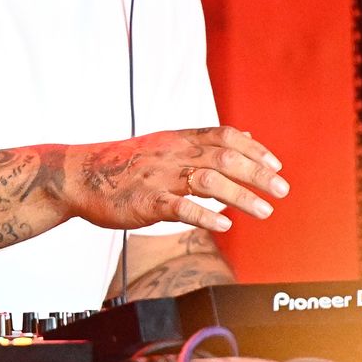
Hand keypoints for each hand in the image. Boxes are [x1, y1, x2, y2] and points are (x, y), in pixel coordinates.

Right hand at [63, 127, 288, 233]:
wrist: (79, 175)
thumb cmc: (124, 164)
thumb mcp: (165, 143)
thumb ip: (206, 142)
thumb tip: (247, 138)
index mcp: (178, 139)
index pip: (225, 136)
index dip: (254, 150)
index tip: (277, 166)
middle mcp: (173, 155)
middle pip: (224, 158)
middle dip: (257, 174)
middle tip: (282, 190)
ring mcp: (159, 178)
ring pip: (208, 181)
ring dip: (240, 196)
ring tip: (264, 211)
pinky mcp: (145, 202)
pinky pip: (179, 207)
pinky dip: (204, 216)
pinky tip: (224, 225)